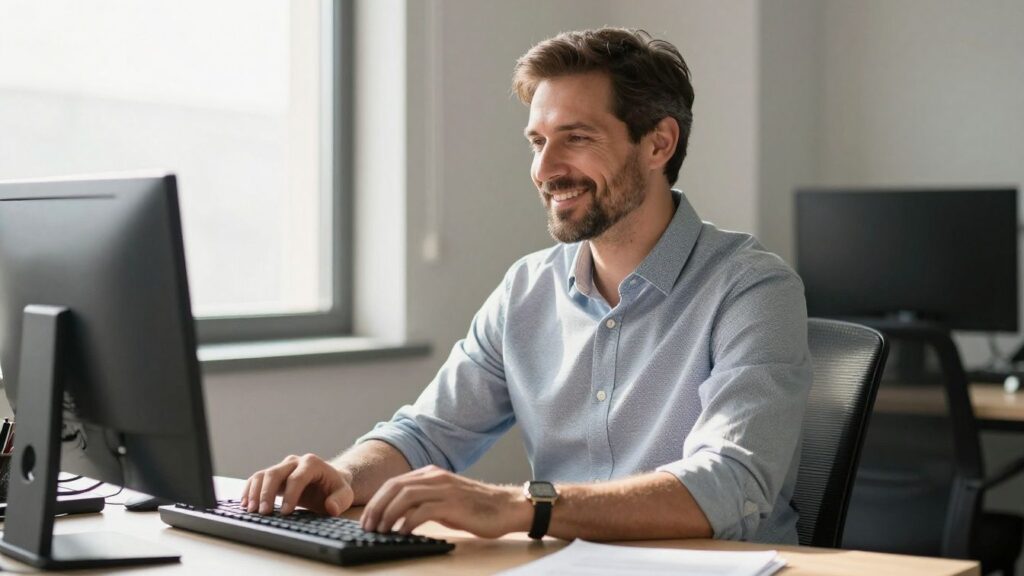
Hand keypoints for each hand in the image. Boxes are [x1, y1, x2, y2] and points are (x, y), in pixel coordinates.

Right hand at [241, 453, 354, 516]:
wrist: (328, 481)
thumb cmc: (335, 488)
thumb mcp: (344, 494)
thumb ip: (340, 500)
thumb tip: (330, 507)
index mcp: (312, 463)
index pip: (297, 477)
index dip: (291, 495)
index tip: (285, 513)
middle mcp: (294, 461)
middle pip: (275, 473)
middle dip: (267, 493)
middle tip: (263, 512)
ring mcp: (282, 467)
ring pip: (263, 475)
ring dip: (254, 492)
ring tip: (251, 510)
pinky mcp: (273, 475)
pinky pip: (257, 479)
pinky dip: (249, 490)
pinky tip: (245, 504)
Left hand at [360, 465, 531, 537]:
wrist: (507, 507)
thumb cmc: (476, 507)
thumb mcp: (445, 499)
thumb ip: (424, 502)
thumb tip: (398, 517)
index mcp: (432, 474)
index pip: (394, 483)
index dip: (377, 501)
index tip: (367, 519)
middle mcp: (436, 477)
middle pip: (395, 487)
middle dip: (376, 507)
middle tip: (368, 526)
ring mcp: (445, 489)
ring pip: (405, 496)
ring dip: (388, 514)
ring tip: (381, 531)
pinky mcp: (454, 504)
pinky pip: (423, 511)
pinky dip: (408, 522)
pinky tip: (402, 533)